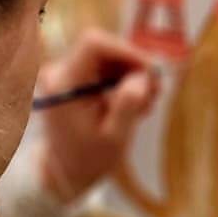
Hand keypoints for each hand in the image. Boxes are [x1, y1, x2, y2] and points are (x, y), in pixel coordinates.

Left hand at [36, 29, 158, 202]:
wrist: (63, 172)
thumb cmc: (88, 159)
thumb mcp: (114, 137)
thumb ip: (128, 105)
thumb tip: (143, 77)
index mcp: (64, 83)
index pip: (94, 44)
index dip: (127, 50)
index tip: (150, 71)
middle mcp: (61, 72)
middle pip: (104, 49)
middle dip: (134, 65)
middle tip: (156, 91)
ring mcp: (67, 74)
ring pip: (107, 58)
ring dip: (131, 75)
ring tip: (148, 103)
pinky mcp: (75, 80)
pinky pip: (104, 69)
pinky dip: (123, 81)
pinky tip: (135, 104)